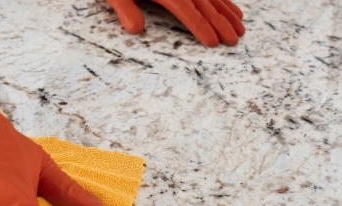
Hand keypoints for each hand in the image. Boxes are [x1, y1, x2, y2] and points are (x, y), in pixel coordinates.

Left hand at [108, 0, 244, 46]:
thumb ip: (125, 9)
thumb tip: (136, 29)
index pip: (186, 11)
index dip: (200, 27)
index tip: (213, 42)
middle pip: (204, 5)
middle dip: (221, 23)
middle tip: (234, 40)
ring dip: (227, 13)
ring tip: (241, 29)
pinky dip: (223, 0)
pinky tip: (234, 10)